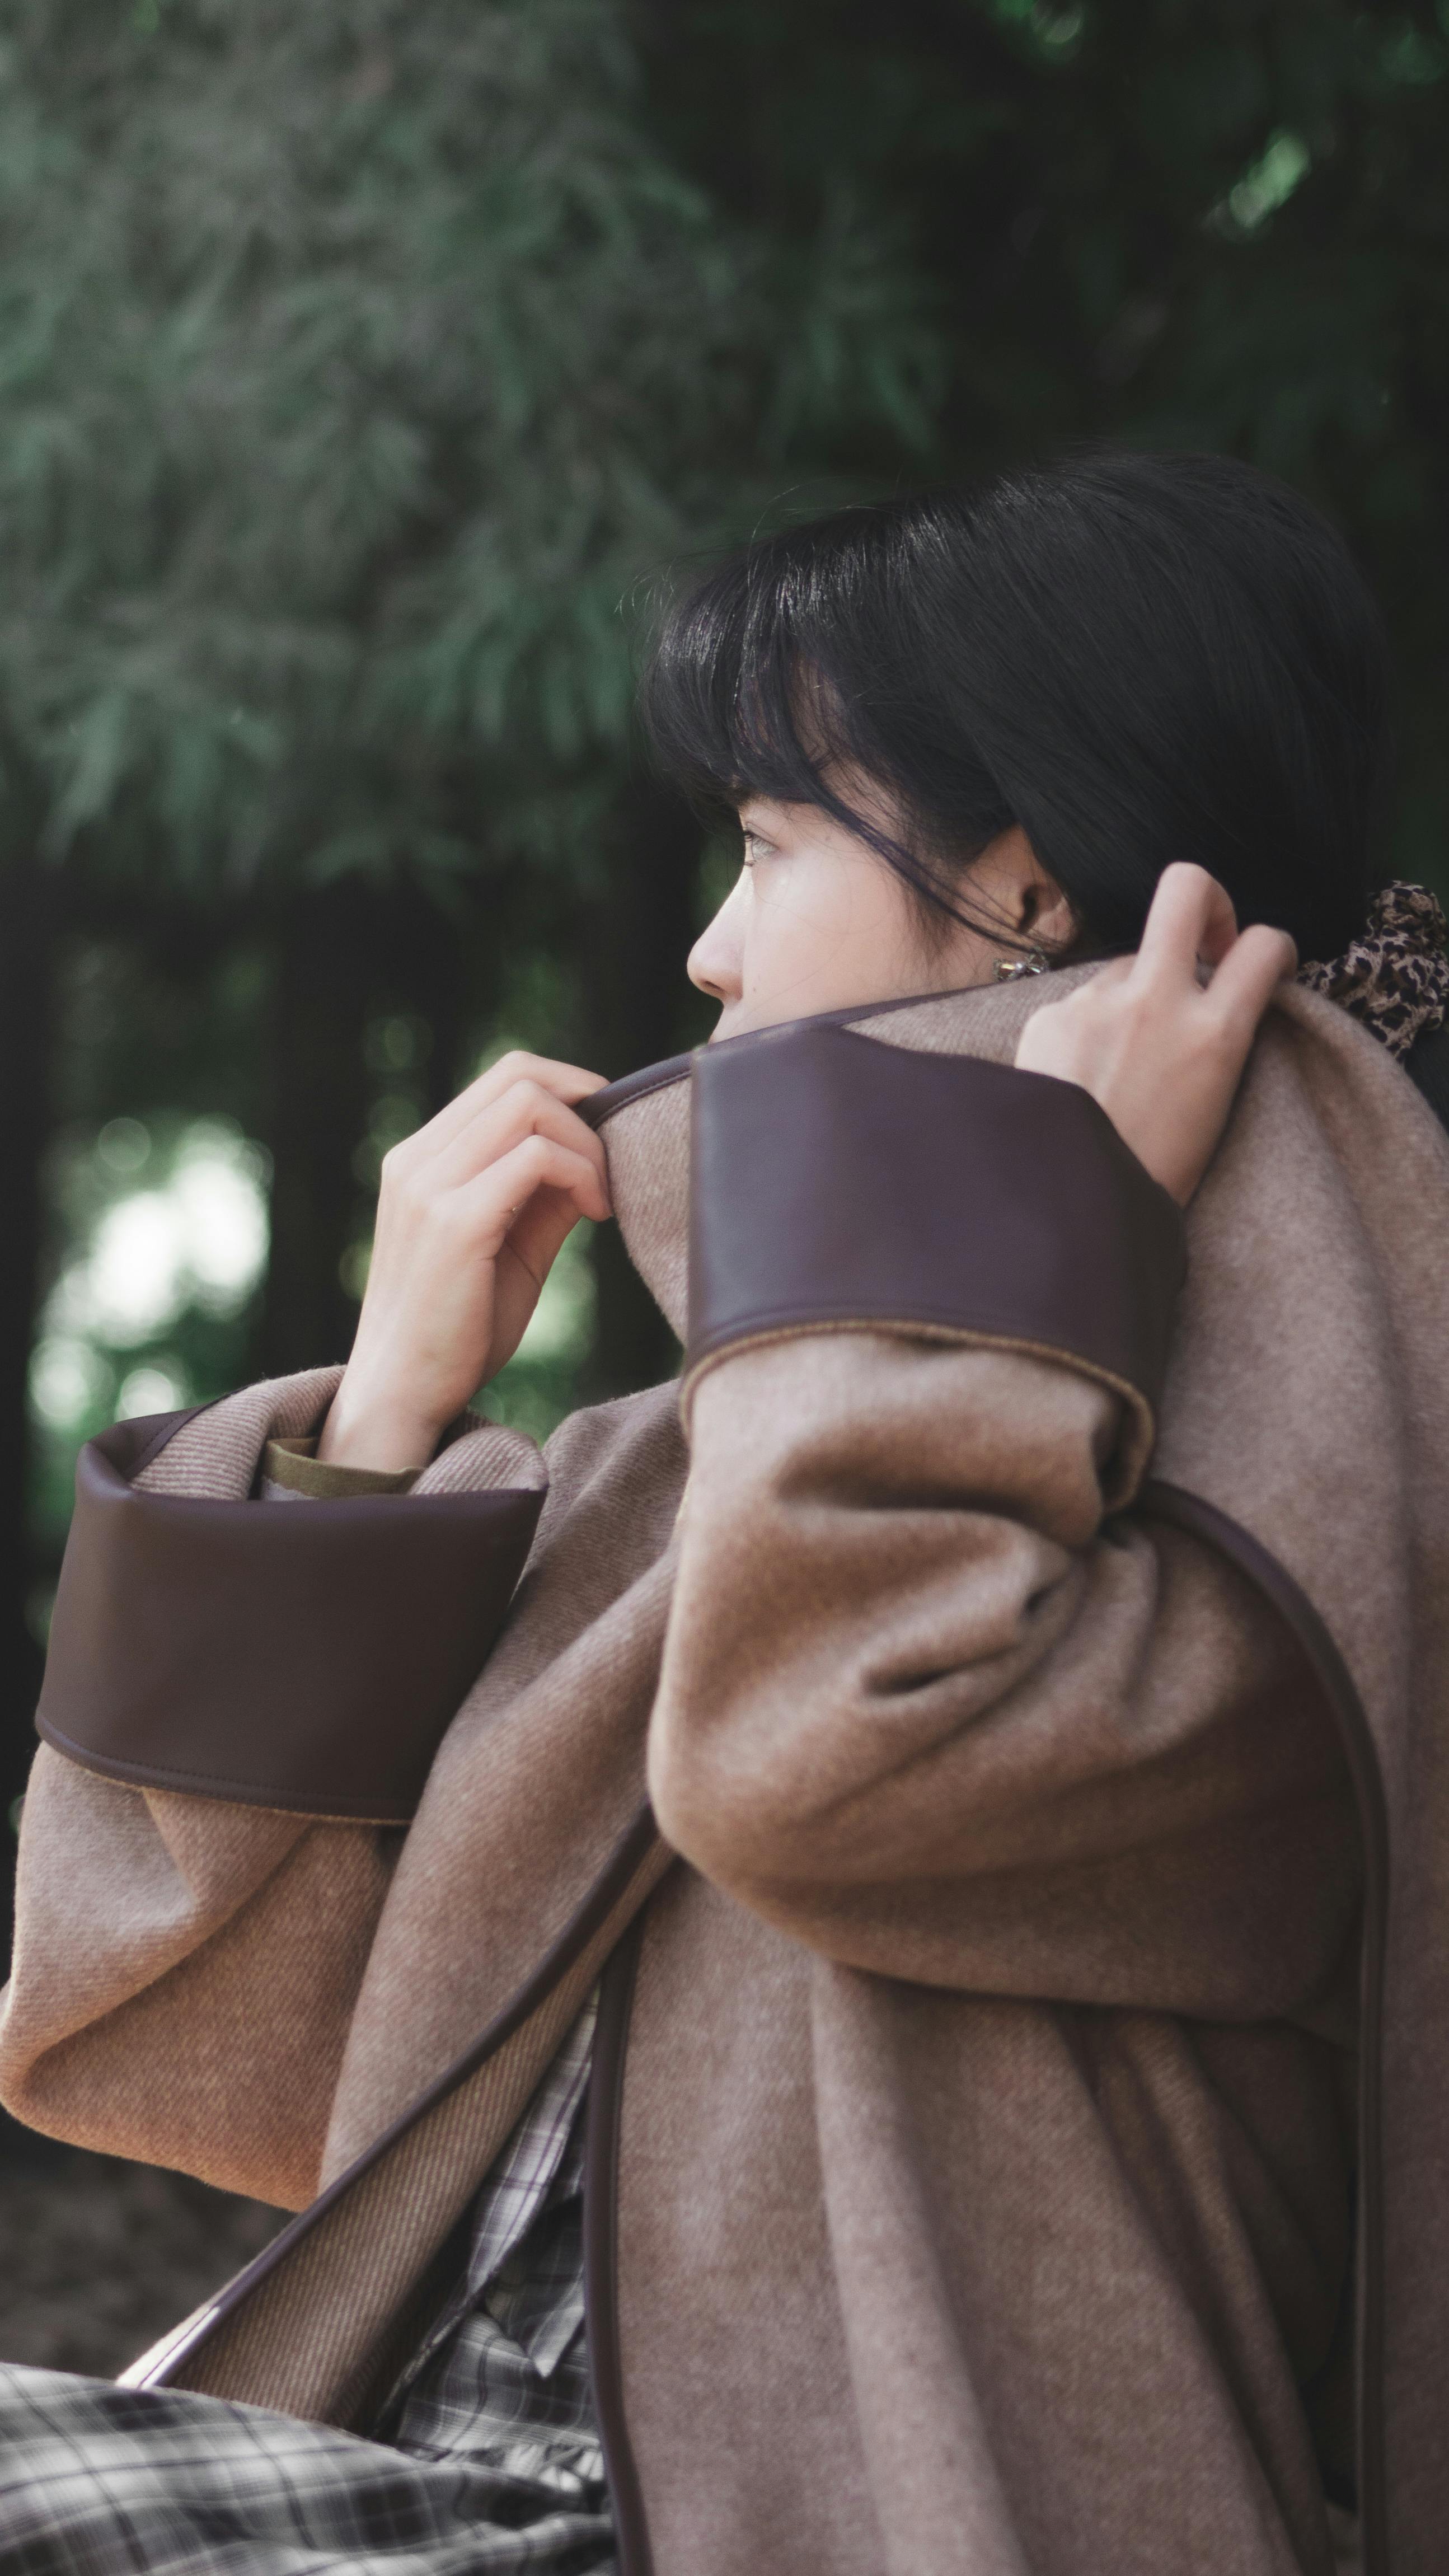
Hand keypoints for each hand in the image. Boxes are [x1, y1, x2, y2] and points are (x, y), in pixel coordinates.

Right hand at [318, 1052, 610, 1471]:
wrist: (403, 1394)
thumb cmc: (458, 1329)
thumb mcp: (509, 1246)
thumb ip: (543, 1195)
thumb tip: (596, 1153)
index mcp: (420, 1159)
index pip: (503, 1078)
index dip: (567, 1090)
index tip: (603, 1137)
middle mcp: (416, 1160)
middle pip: (519, 1075)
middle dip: (585, 1106)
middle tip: (613, 1161)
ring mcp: (429, 1187)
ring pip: (530, 1104)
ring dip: (587, 1144)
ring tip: (601, 1199)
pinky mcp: (455, 1221)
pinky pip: (537, 1158)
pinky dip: (582, 1174)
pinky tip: (597, 1213)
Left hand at [1014, 863, 1295, 1204]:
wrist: (1068, 1208)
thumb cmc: (1149, 1174)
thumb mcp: (1211, 1108)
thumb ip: (1213, 1039)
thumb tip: (1205, 997)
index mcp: (1215, 1035)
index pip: (1265, 945)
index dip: (1269, 944)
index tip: (1257, 960)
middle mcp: (1157, 1001)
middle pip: (1186, 887)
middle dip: (1205, 900)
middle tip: (1203, 941)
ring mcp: (1097, 1002)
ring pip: (1125, 964)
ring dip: (1131, 996)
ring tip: (1118, 1068)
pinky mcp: (1050, 1014)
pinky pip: (1079, 1003)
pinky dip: (1083, 1031)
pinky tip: (1075, 1081)